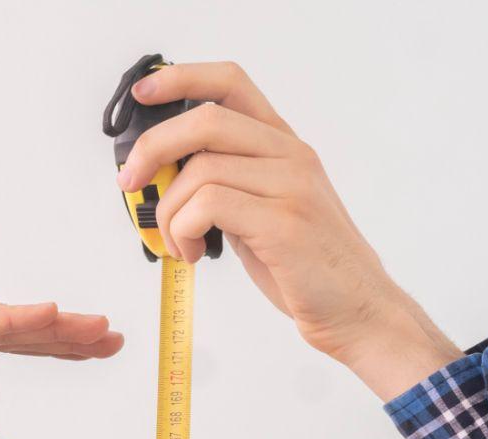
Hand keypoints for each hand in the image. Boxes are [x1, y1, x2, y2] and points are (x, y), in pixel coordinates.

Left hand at [114, 60, 457, 377]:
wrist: (358, 311)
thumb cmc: (305, 269)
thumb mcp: (262, 212)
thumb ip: (227, 186)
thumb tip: (165, 177)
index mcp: (283, 146)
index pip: (231, 82)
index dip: (181, 79)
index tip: (142, 94)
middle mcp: (291, 156)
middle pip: (206, 120)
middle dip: (152, 150)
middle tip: (129, 184)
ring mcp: (291, 187)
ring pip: (200, 171)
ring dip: (170, 213)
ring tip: (179, 244)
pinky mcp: (284, 223)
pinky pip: (208, 205)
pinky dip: (184, 231)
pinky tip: (193, 254)